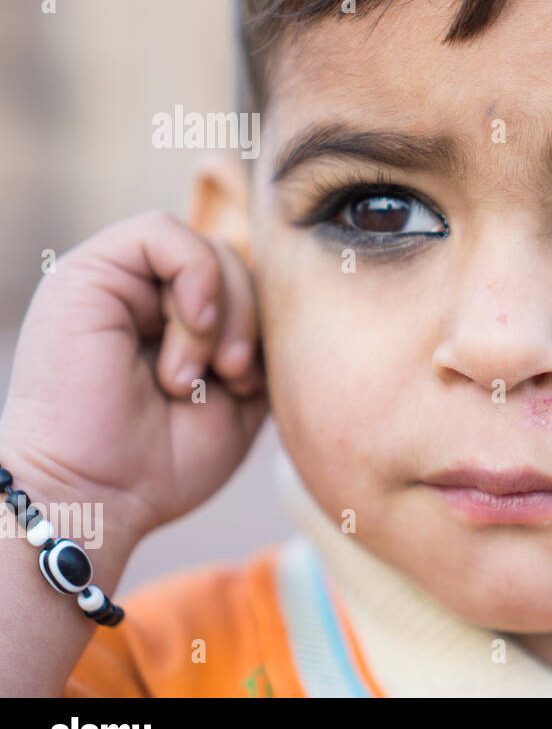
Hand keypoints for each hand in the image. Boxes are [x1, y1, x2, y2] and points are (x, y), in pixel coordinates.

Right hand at [0, 210, 266, 542]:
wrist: (97, 496)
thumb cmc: (163, 463)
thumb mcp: (241, 398)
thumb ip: (261, 343)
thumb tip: (286, 294)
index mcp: (177, 321)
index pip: (248, 284)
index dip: (266, 323)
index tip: (254, 382)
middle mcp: (145, 294)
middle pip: (235, 263)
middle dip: (251, 320)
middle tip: (233, 376)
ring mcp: (116, 280)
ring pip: (209, 249)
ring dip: (224, 315)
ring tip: (192, 376)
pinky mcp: (88, 272)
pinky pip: (163, 232)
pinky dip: (197, 278)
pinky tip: (194, 327)